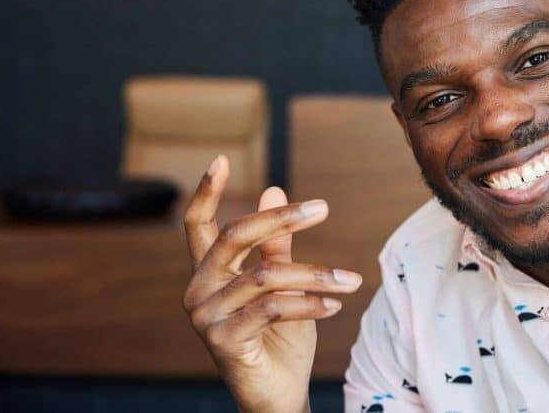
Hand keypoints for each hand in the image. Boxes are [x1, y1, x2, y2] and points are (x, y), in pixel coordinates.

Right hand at [182, 154, 361, 412]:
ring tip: (350, 281)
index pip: (198, 226)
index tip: (219, 159)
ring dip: (316, 275)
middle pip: (235, 237)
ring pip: (266, 276)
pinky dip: (309, 303)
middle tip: (322, 208)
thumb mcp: (283, 284)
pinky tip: (335, 305)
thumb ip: (275, 244)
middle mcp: (199, 289)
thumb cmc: (280, 338)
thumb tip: (273, 190)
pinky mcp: (223, 339)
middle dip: (281, 219)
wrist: (279, 395)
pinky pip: (271, 307)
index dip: (206, 192)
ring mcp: (206, 316)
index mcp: (209, 272)